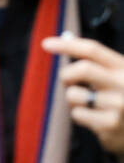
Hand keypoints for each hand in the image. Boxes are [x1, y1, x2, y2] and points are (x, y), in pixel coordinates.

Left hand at [43, 34, 123, 154]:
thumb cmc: (119, 99)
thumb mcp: (114, 76)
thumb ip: (94, 60)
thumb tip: (65, 38)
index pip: (94, 50)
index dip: (68, 45)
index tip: (46, 44)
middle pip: (84, 68)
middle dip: (67, 75)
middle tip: (67, 82)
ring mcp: (119, 104)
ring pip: (74, 94)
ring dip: (72, 99)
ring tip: (86, 104)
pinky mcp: (111, 124)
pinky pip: (77, 114)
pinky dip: (79, 115)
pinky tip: (94, 119)